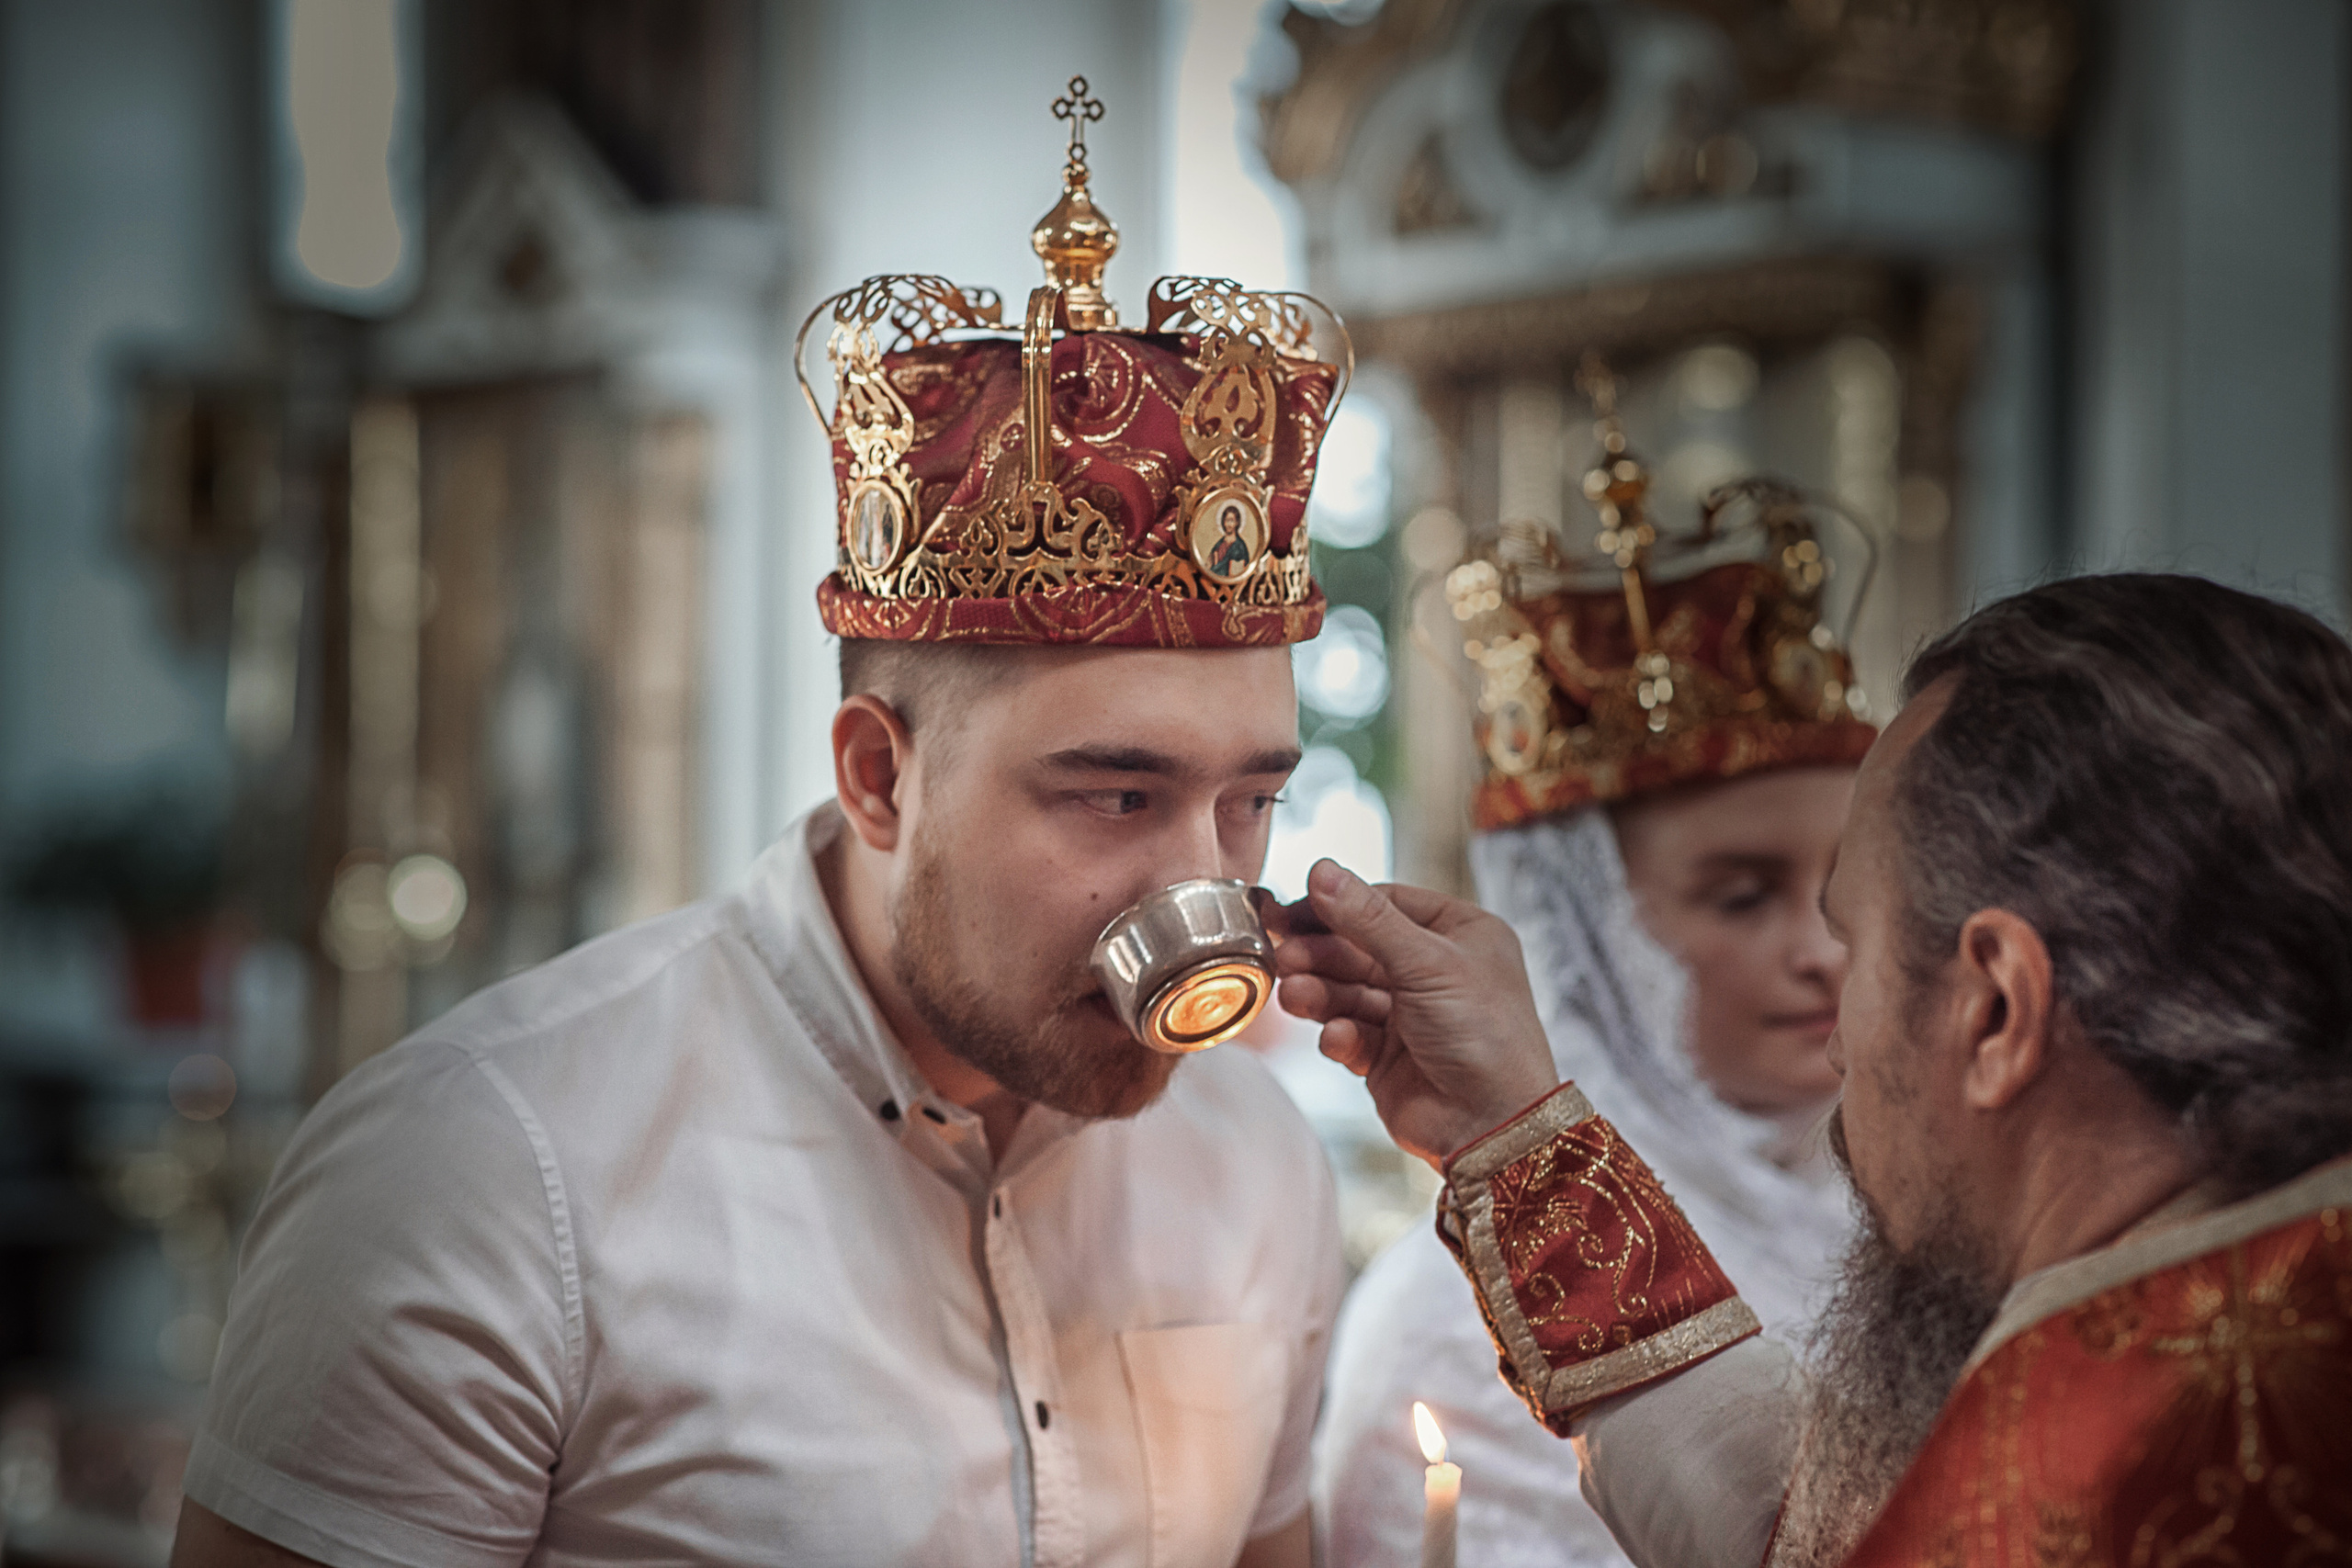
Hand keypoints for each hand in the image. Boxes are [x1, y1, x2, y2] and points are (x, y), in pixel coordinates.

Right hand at [1272, 860, 1558, 1164]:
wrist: (1495, 1127)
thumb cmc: (1484, 1036)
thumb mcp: (1427, 963)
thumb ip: (1368, 919)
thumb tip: (1322, 870)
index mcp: (1461, 934)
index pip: (1386, 904)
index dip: (1337, 906)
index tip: (1290, 909)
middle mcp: (1437, 971)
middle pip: (1359, 948)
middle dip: (1321, 954)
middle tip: (1284, 956)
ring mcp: (1411, 1016)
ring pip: (1349, 992)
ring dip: (1320, 992)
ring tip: (1294, 995)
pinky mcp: (1389, 1057)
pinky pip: (1351, 1033)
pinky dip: (1340, 1034)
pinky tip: (1338, 1039)